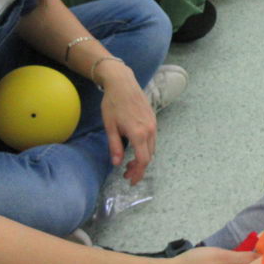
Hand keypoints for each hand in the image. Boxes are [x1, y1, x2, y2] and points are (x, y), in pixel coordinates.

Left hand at [94, 60, 156, 183]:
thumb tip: (117, 163)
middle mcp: (149, 130)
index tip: (130, 180)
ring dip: (143, 158)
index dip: (138, 173)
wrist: (123, 83)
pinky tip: (135, 148)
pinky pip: (153, 139)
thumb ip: (115, 146)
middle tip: (126, 173)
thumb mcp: (110, 126)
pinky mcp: (153, 119)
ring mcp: (153, 124)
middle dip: (139, 168)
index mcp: (138, 134)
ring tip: (129, 162)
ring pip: (152, 148)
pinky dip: (146, 148)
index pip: (142, 160)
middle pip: (149, 156)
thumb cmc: (113, 103)